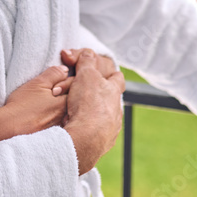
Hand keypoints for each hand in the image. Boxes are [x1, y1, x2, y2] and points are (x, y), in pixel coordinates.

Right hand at [0, 65, 71, 134]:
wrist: (9, 127)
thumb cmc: (23, 104)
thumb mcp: (38, 83)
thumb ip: (54, 75)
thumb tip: (65, 70)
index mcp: (64, 102)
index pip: (74, 85)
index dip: (66, 78)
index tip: (55, 78)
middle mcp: (64, 116)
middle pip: (69, 98)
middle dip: (63, 91)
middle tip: (50, 89)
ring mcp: (56, 126)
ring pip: (62, 110)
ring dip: (56, 104)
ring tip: (42, 102)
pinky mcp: (48, 134)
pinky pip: (53, 121)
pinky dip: (49, 115)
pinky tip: (40, 114)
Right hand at [63, 49, 125, 174]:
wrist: (86, 139)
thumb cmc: (87, 104)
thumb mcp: (85, 75)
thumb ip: (86, 62)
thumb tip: (88, 53)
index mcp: (113, 92)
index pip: (118, 78)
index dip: (112, 74)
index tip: (106, 73)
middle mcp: (116, 110)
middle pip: (112, 100)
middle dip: (100, 98)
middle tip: (85, 96)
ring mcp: (111, 128)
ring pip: (105, 118)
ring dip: (94, 116)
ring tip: (79, 115)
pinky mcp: (102, 143)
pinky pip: (98, 135)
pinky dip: (89, 131)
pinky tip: (79, 130)